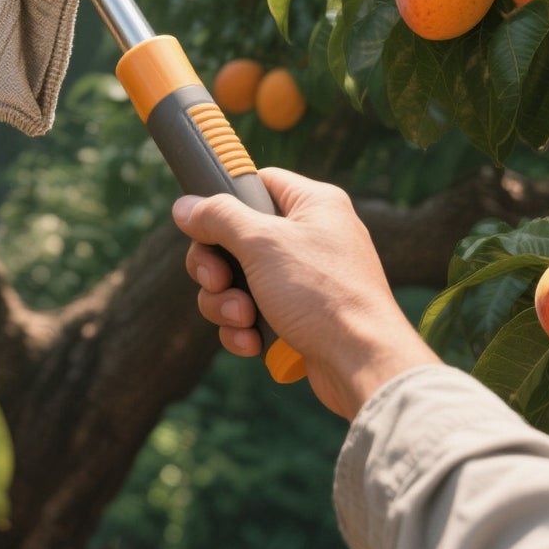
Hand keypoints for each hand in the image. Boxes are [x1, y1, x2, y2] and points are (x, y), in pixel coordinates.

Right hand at [173, 168, 440, 418]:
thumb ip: (218, 217)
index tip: (201, 224)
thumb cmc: (322, 294)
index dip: (225, 202)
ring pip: (239, 279)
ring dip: (226, 302)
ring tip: (242, 319)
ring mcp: (306, 279)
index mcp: (313, 204)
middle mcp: (311, 236)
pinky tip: (251, 342)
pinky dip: (244, 327)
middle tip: (215, 280)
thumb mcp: (262, 243)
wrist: (363, 365)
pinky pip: (254, 312)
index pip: (256, 183)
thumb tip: (184, 206)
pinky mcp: (301, 317)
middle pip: (236, 237)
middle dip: (216, 266)